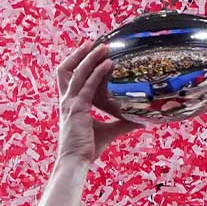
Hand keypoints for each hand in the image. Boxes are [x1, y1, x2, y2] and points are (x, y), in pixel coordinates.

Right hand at [54, 40, 140, 165]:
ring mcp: (70, 103)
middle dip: (78, 54)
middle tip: (94, 43)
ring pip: (77, 72)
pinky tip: (109, 64)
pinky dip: (98, 73)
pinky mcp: (77, 108)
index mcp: (70, 103)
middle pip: (65, 69)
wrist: (76, 162)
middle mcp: (67, 100)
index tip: (92, 52)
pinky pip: (87, 85)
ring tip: (104, 47)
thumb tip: (140, 120)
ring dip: (91, 57)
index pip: (70, 77)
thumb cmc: (88, 149)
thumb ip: (122, 123)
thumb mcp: (108, 132)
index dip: (78, 62)